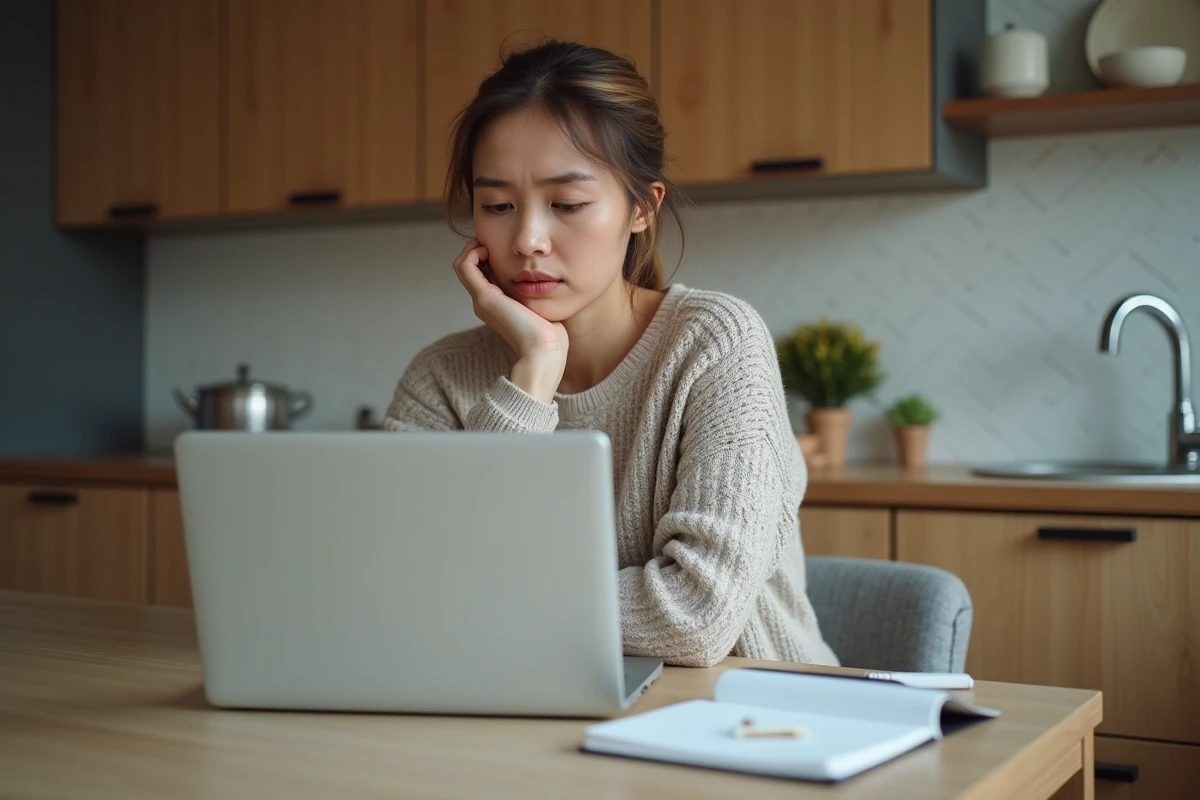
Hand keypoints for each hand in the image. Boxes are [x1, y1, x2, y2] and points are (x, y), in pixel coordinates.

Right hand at [451, 237, 567, 402]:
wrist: (544, 349)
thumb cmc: (550, 332)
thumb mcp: (542, 305)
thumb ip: (537, 291)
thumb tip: (545, 275)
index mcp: (496, 304)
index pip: (482, 273)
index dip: (488, 254)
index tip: (504, 243)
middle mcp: (483, 302)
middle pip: (471, 267)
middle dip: (480, 247)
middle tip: (494, 237)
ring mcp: (481, 300)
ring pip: (464, 265)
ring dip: (473, 247)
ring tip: (488, 241)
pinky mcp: (484, 298)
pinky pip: (465, 267)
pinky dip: (471, 252)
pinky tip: (487, 248)